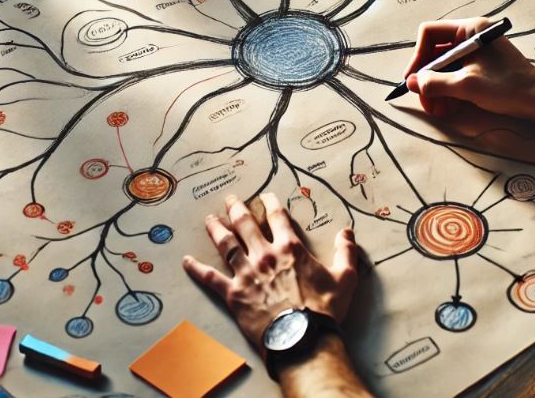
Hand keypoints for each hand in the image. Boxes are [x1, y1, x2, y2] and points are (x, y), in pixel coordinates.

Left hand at [182, 192, 356, 350]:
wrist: (302, 339)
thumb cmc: (323, 309)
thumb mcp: (345, 277)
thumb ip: (346, 251)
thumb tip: (347, 232)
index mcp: (290, 248)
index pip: (277, 217)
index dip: (271, 203)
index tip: (265, 196)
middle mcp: (265, 255)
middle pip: (246, 225)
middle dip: (237, 209)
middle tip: (230, 199)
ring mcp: (247, 274)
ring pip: (226, 245)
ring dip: (216, 230)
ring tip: (209, 219)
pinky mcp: (233, 294)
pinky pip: (211, 279)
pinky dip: (197, 269)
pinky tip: (186, 261)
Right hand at [403, 17, 534, 120]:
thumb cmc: (507, 86)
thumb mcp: (466, 85)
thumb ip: (435, 82)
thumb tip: (411, 82)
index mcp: (470, 29)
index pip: (430, 34)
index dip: (418, 56)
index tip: (413, 80)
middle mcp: (471, 36)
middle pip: (435, 52)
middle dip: (428, 78)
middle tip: (426, 101)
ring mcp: (476, 51)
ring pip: (444, 67)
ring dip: (437, 88)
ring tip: (439, 110)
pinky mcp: (481, 66)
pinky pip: (456, 74)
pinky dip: (449, 90)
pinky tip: (449, 108)